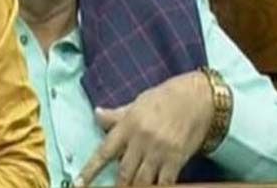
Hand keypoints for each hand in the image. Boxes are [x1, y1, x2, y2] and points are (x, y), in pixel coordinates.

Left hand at [75, 71, 213, 186]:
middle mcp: (141, 140)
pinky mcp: (177, 159)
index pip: (104, 152)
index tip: (79, 184)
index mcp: (127, 126)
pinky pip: (165, 182)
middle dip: (118, 185)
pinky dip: (159, 187)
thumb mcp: (136, 103)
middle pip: (124, 172)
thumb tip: (96, 114)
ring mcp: (159, 151)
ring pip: (143, 180)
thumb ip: (117, 115)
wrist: (197, 98)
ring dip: (136, 187)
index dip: (90, 170)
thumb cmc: (164, 98)